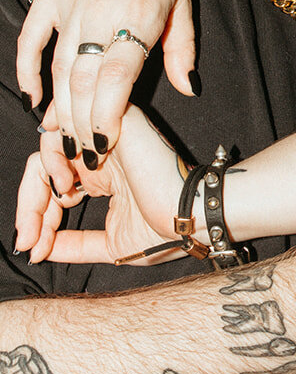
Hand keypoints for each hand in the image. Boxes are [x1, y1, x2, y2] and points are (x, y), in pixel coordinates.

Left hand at [15, 103, 184, 265]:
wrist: (189, 219)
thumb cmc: (164, 232)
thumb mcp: (108, 245)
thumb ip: (73, 244)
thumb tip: (37, 251)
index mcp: (99, 176)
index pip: (52, 185)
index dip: (35, 217)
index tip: (30, 247)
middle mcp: (98, 155)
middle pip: (43, 166)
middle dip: (29, 205)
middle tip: (28, 236)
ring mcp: (102, 138)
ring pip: (48, 145)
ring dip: (40, 181)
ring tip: (60, 201)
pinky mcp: (109, 123)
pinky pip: (62, 127)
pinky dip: (52, 157)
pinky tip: (68, 184)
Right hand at [16, 0, 195, 157]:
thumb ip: (181, 48)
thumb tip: (187, 88)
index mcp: (139, 16)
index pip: (117, 79)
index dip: (108, 117)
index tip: (107, 145)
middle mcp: (100, 13)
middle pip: (83, 83)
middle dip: (83, 125)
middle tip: (86, 155)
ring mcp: (69, 4)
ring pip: (58, 68)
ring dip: (60, 108)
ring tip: (65, 138)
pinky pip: (32, 40)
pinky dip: (29, 71)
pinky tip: (35, 98)